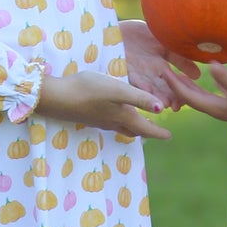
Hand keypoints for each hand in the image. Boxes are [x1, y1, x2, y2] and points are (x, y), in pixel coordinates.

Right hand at [35, 68, 170, 139]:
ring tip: (142, 124)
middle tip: (159, 132)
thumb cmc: (88, 91)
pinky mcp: (90, 115)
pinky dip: (122, 121)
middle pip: (136, 131)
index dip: (159, 132)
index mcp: (124, 117)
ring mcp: (101, 120)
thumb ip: (139, 99)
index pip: (146, 128)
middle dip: (148, 131)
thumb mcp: (117, 90)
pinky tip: (118, 114)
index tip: (169, 136)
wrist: (57, 98)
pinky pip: (113, 123)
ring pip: (123, 128)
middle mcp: (114, 122)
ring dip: (135, 127)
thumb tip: (161, 109)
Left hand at [119, 17, 199, 109]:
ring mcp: (135, 71)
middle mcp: (148, 74)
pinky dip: (140, 84)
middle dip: (168, 99)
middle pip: (161, 89)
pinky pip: (132, 77)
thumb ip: (180, 58)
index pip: (173, 85)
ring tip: (163, 104)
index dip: (179, 94)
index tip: (185, 102)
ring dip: (155, 97)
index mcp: (160, 68)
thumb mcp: (164, 45)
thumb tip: (198, 75)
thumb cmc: (138, 34)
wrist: (115, 26)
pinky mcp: (122, 67)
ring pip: (147, 88)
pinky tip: (148, 91)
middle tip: (175, 106)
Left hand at [170, 64, 226, 133]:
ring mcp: (224, 108)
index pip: (189, 97)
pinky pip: (211, 94)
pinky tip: (204, 78)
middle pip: (190, 98)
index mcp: (215, 109)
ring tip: (177, 75)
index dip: (175, 85)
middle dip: (177, 86)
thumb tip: (211, 65)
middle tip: (164, 71)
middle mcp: (216, 110)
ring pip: (200, 97)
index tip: (164, 72)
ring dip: (188, 87)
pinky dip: (202, 86)